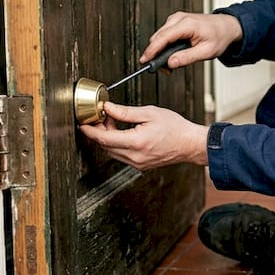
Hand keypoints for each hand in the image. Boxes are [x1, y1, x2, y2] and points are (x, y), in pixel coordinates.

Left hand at [77, 102, 209, 169]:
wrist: (190, 144)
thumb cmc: (175, 128)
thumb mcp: (149, 113)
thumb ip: (125, 112)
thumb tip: (107, 108)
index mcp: (137, 142)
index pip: (104, 139)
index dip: (91, 131)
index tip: (84, 124)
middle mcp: (135, 157)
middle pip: (105, 146)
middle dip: (99, 132)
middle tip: (102, 116)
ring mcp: (137, 163)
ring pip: (112, 152)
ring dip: (108, 138)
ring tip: (113, 123)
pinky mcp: (140, 165)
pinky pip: (121, 156)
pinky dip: (117, 144)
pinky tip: (122, 133)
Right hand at [141, 11, 243, 67]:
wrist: (227, 26)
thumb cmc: (219, 36)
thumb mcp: (206, 52)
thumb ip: (187, 58)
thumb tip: (170, 63)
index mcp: (187, 24)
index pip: (163, 37)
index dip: (152, 50)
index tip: (144, 61)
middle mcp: (179, 18)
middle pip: (158, 37)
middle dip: (157, 54)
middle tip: (164, 69)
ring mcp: (176, 18)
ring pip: (160, 36)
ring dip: (161, 51)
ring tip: (171, 64)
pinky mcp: (175, 22)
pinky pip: (164, 34)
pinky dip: (165, 45)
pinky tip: (173, 54)